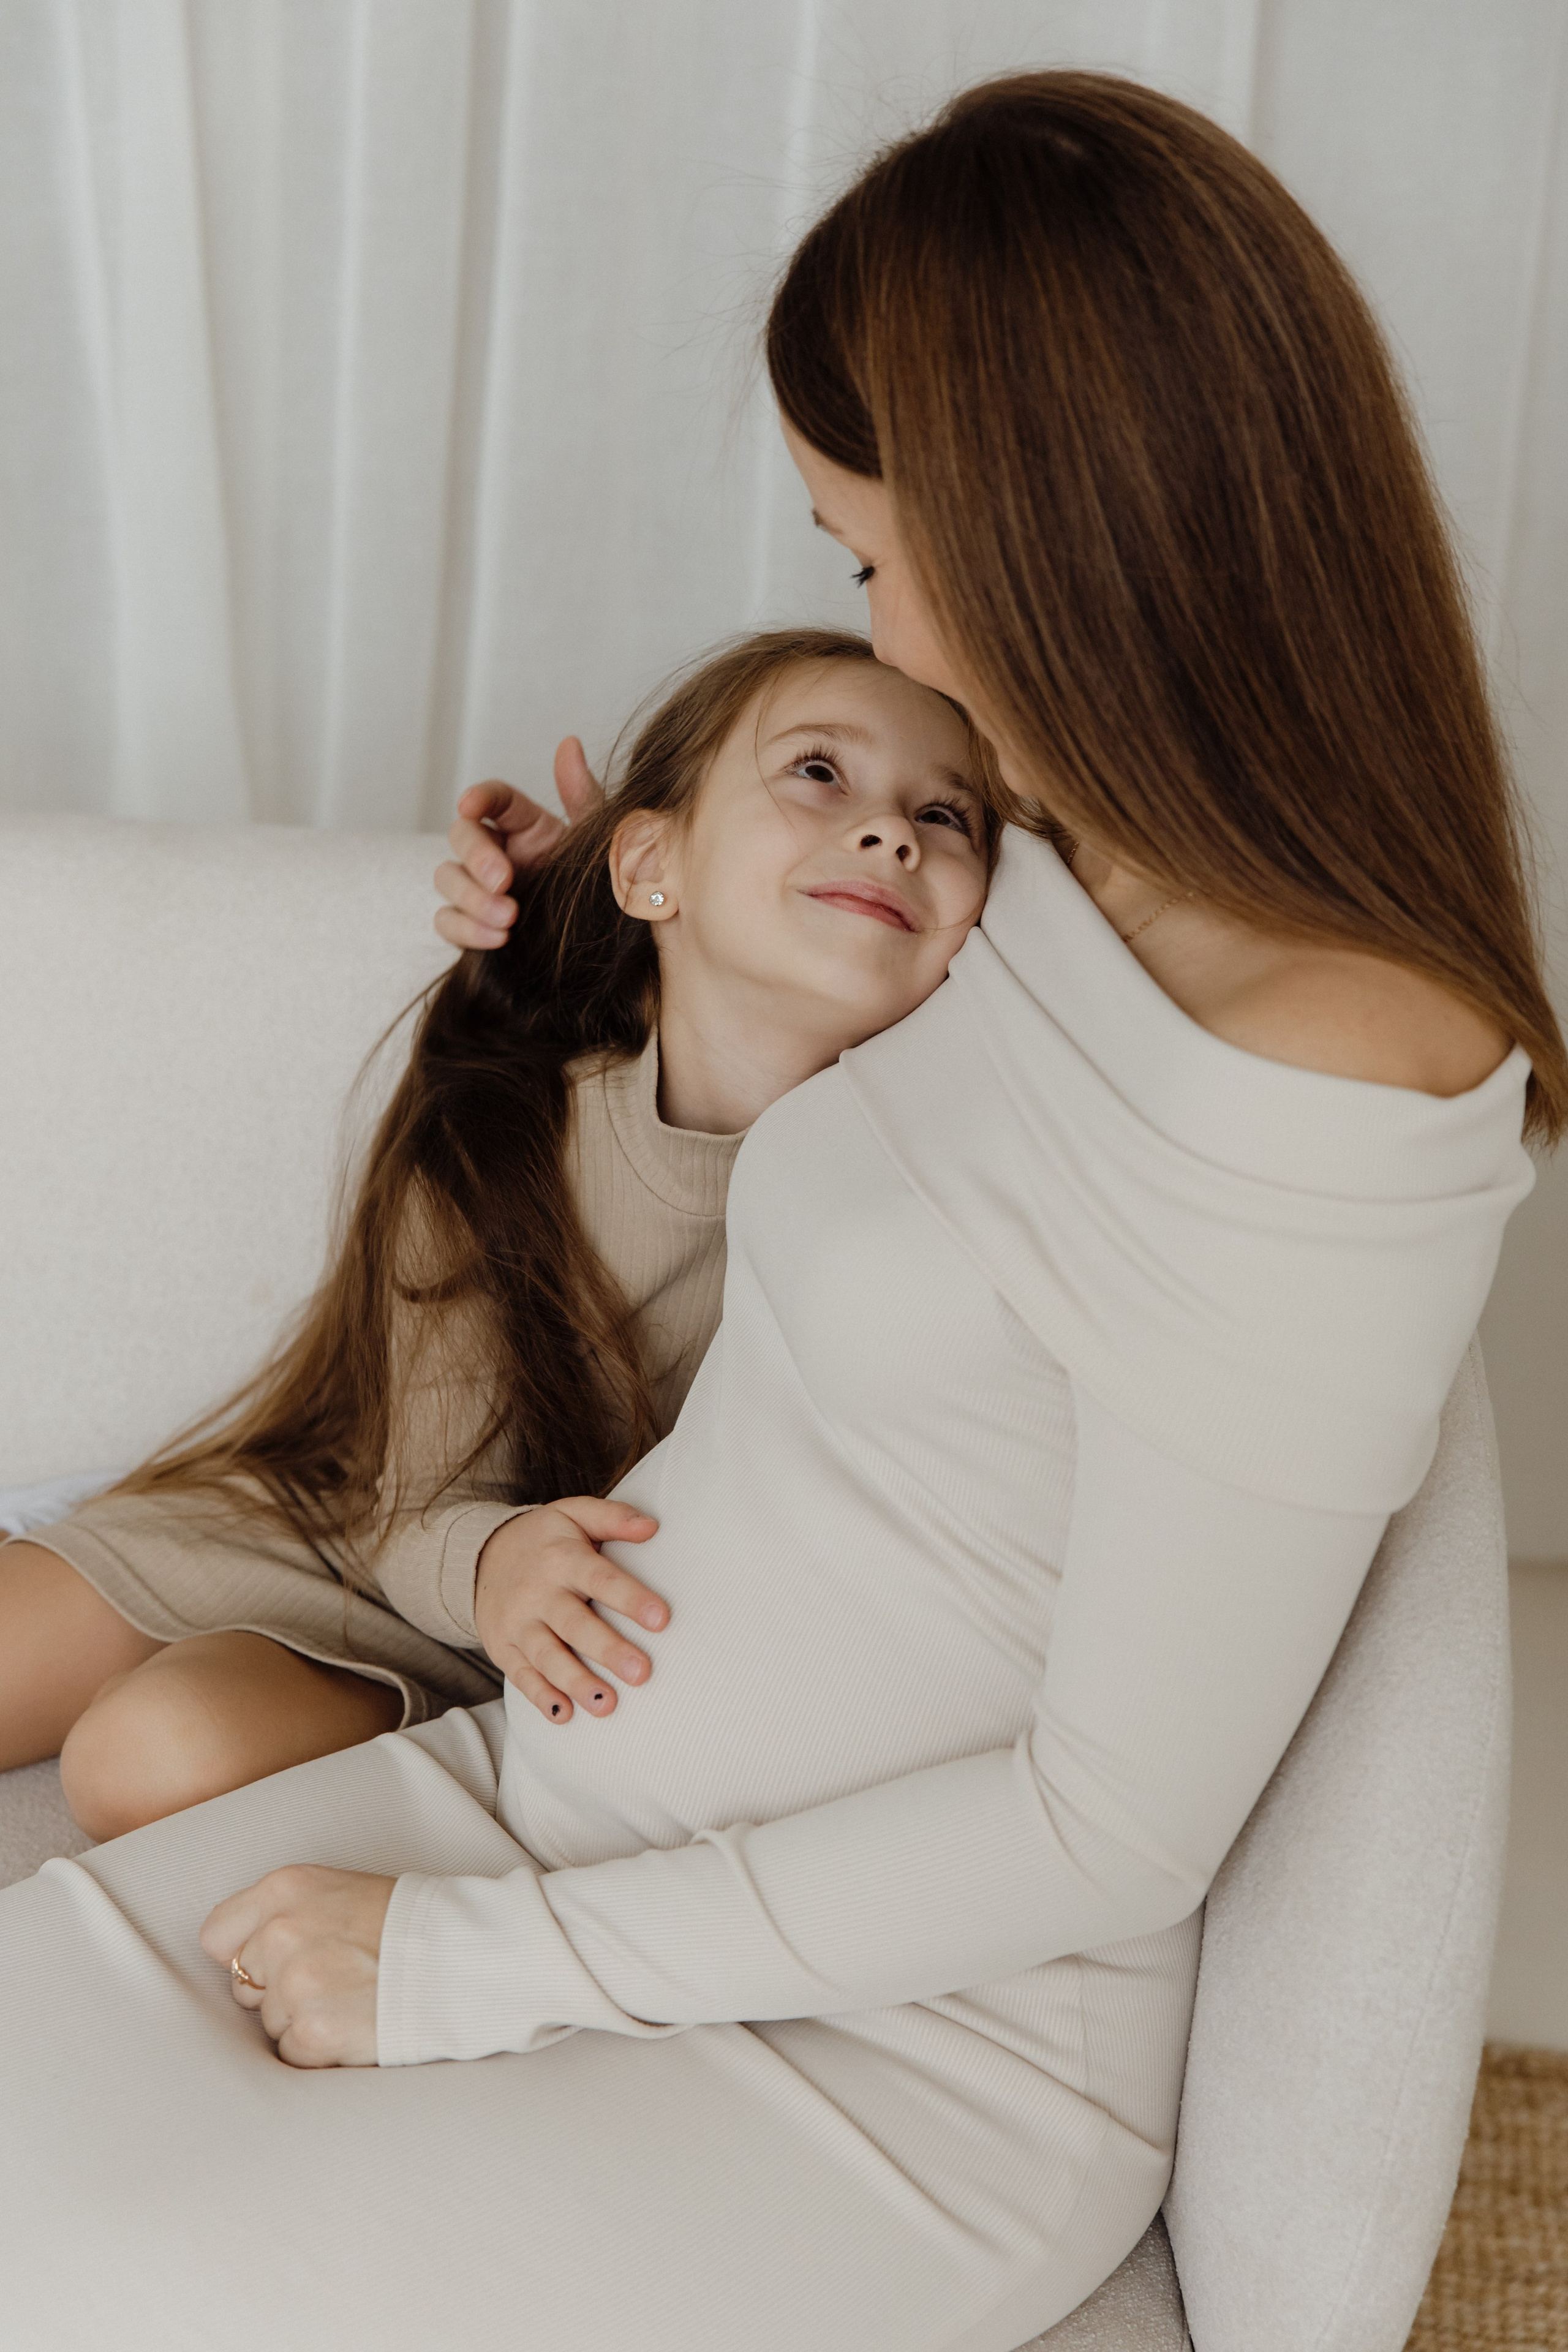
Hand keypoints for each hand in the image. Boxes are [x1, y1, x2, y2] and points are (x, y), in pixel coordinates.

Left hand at [201, 1865, 394, 2068]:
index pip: (218, 1935)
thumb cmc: (407, 1923)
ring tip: (354, 2000)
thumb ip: (287, 1915)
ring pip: (271, 2024)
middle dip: (279, 1993)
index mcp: (286, 1888)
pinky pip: (293, 2055)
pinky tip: (356, 2026)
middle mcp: (282, 1932)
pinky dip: (321, 2051)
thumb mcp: (340, 1891)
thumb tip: (242, 1962)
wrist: (463, 1954)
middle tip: (334, 1981)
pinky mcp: (313, 2030)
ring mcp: (296, 1983)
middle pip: (246, 1987)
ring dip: (305, 2022)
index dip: (245, 1956)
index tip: (273, 1964)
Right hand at [434, 738, 605, 950]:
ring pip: (447, 880)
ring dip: (471, 898)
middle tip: (503, 880)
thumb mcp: (599, 842)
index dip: (479, 797)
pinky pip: (448, 923)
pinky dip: (466, 930)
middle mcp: (496, 851)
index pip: (493, 799)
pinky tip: (499, 938)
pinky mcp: (474, 924)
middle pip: (461, 837)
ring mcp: (481, 889)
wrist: (606, 943)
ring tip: (509, 918)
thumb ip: (582, 796)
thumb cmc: (603, 885)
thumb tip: (569, 743)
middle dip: (476, 857)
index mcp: (524, 824)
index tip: (470, 804)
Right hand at [474, 1498, 667, 1723]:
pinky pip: (521, 1675)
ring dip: (576, 1682)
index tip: (661, 1619)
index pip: (600, 1578)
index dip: (629, 1598)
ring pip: (547, 1656)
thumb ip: (613, 1518)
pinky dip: (540, 1697)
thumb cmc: (546, 1538)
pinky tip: (564, 1715)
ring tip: (607, 1705)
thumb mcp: (573, 1513)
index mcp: (562, 1558)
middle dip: (607, 1649)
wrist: (481, 1554)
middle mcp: (538, 1592)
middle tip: (641, 1673)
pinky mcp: (504, 1647)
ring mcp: (518, 1623)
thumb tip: (652, 1526)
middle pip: (574, 1624)